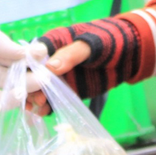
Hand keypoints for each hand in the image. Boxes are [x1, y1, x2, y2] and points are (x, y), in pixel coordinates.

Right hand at [30, 15, 148, 108]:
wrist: (128, 54)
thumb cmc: (108, 42)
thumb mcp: (89, 45)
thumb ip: (70, 54)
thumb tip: (50, 67)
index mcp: (52, 44)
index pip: (32, 57)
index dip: (27, 70)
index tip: (27, 83)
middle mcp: (51, 60)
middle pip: (33, 75)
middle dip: (32, 87)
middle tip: (37, 100)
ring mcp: (60, 76)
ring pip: (41, 88)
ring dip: (37, 98)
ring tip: (38, 109)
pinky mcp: (68, 89)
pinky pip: (54, 98)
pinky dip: (47, 106)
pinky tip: (43, 113)